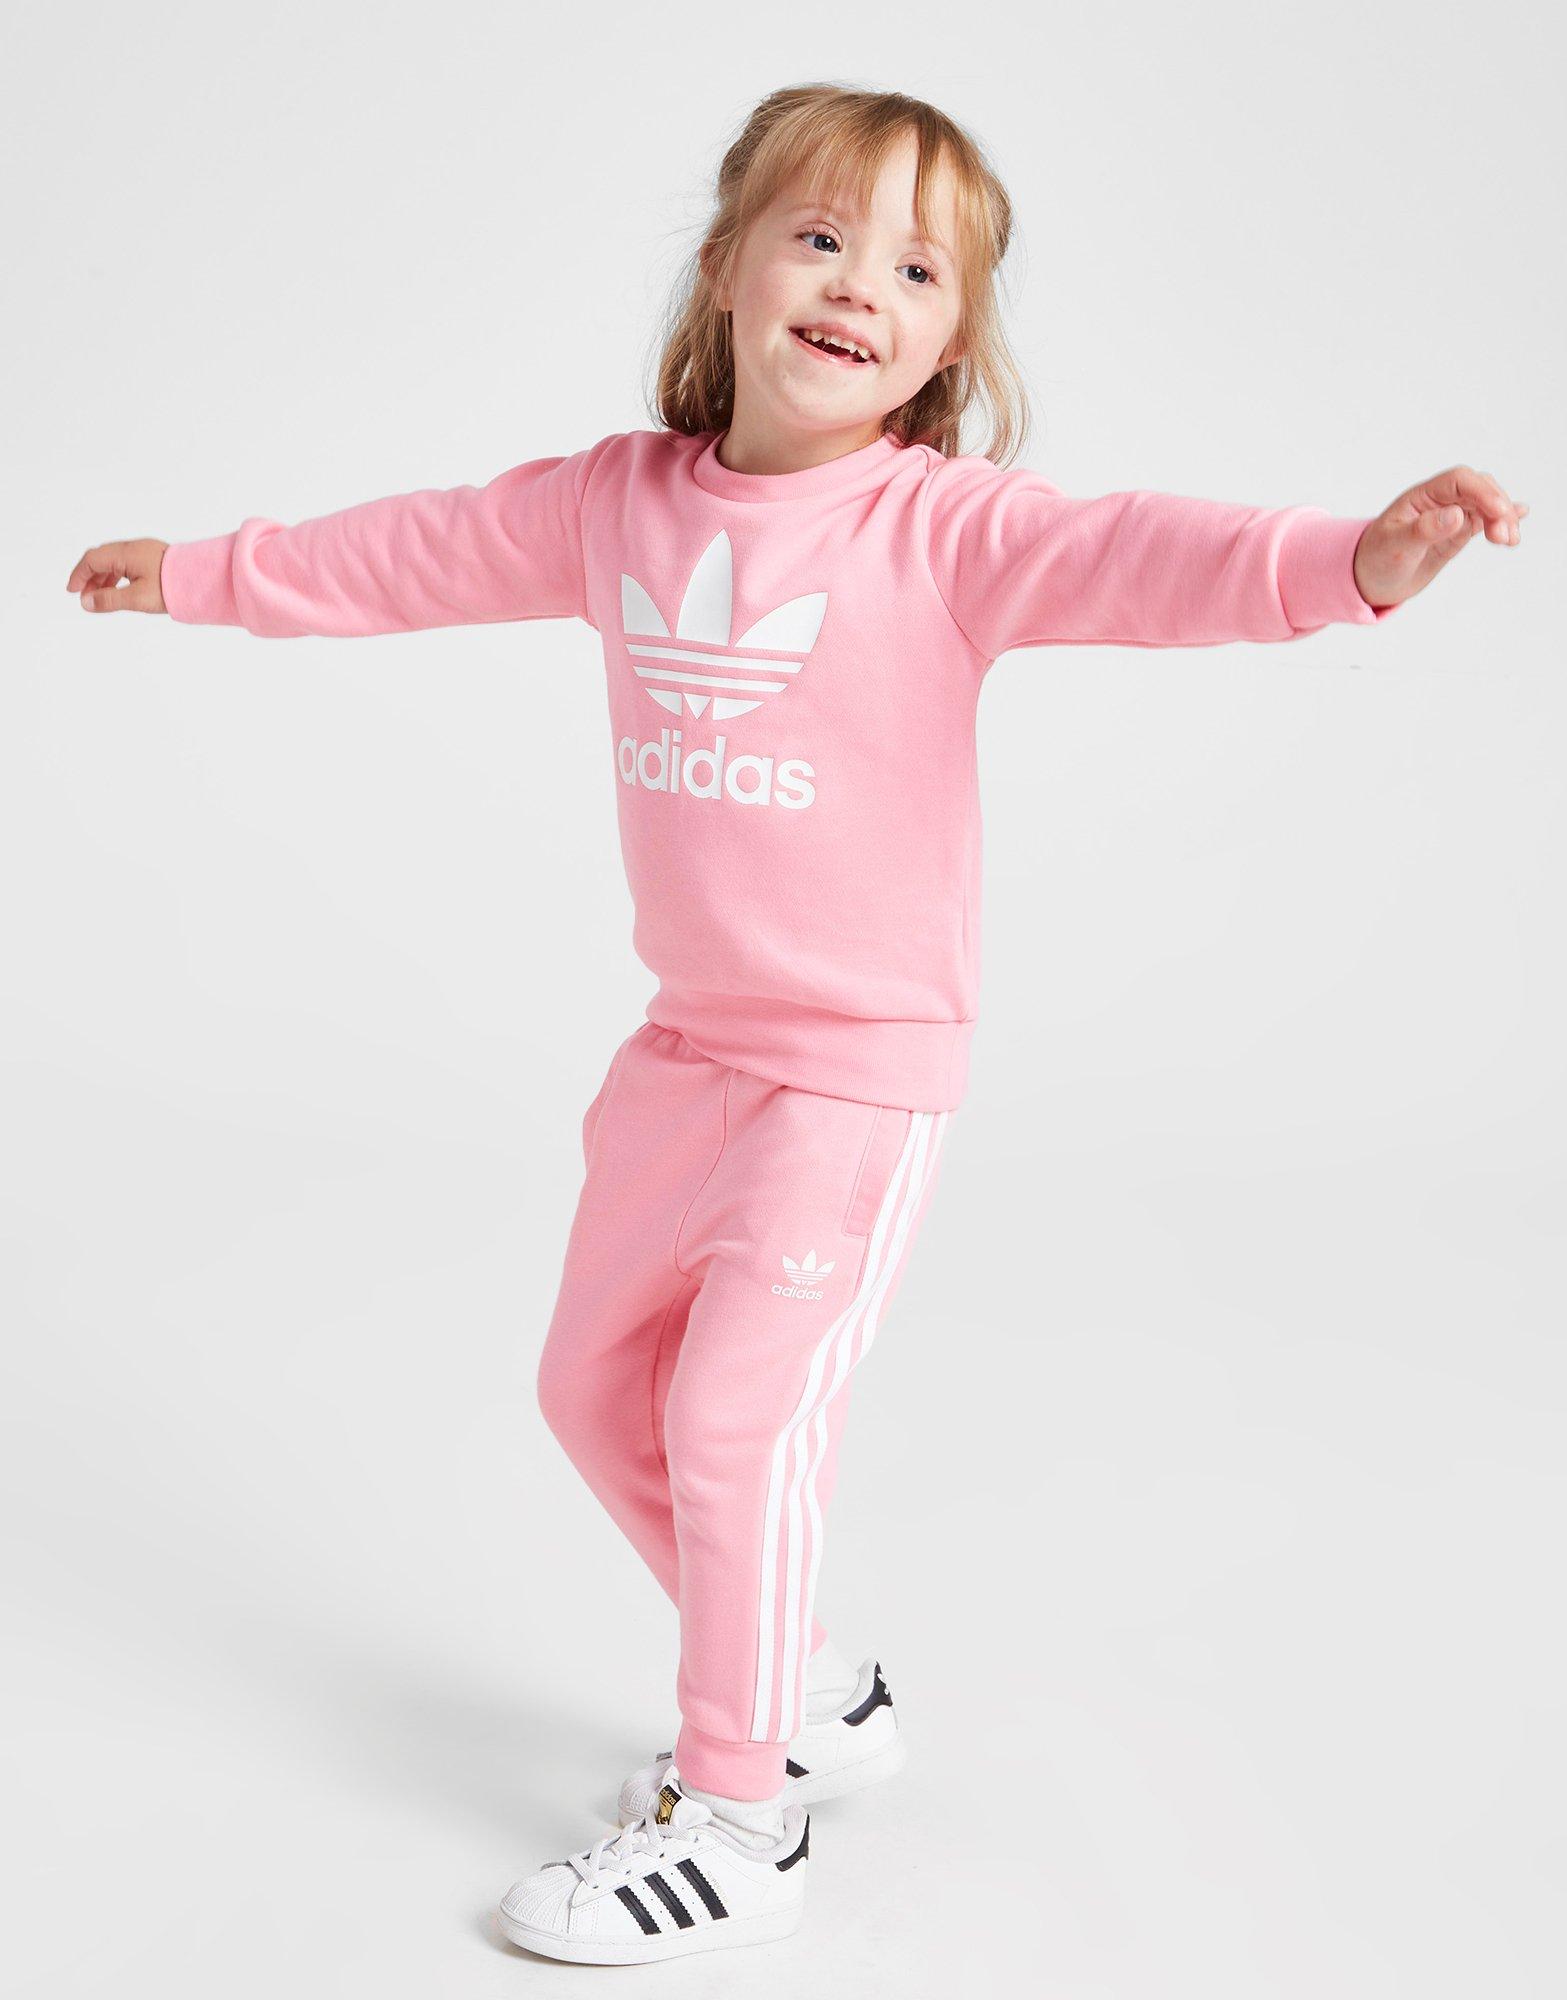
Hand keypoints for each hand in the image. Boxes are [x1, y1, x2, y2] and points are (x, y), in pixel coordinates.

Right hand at [66, 538, 170, 613]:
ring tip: (100, 597)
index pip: (92, 559)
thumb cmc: (173, 587)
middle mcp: (133, 548)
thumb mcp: (137, 598)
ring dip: (103, 578)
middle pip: (101, 558)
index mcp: (126, 553)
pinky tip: (120, 590)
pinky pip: (128, 564)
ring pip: (115, 561)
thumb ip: (110, 600)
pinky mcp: (154, 558)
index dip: (79, 575)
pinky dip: (118, 576)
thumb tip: (86, 603)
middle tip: (85, 597)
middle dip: (89, 577)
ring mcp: (145, 551)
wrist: (204, 579)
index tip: (72, 591)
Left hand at [1352, 466, 1526, 609]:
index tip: (1499, 511)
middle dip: (1497, 507)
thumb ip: (1425, 530)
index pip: (1459, 480)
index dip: (1482, 491)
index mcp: (1421, 497)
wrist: (1369, 580)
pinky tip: (1519, 520)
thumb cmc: (1375, 560)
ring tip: (1509, 541)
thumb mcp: (1396, 547)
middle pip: (1479, 490)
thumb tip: (1457, 514)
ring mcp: (1451, 516)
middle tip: (1504, 537)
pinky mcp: (1458, 532)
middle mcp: (1439, 501)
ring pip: (1486, 505)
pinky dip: (1502, 520)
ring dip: (1503, 518)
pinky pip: (1484, 520)